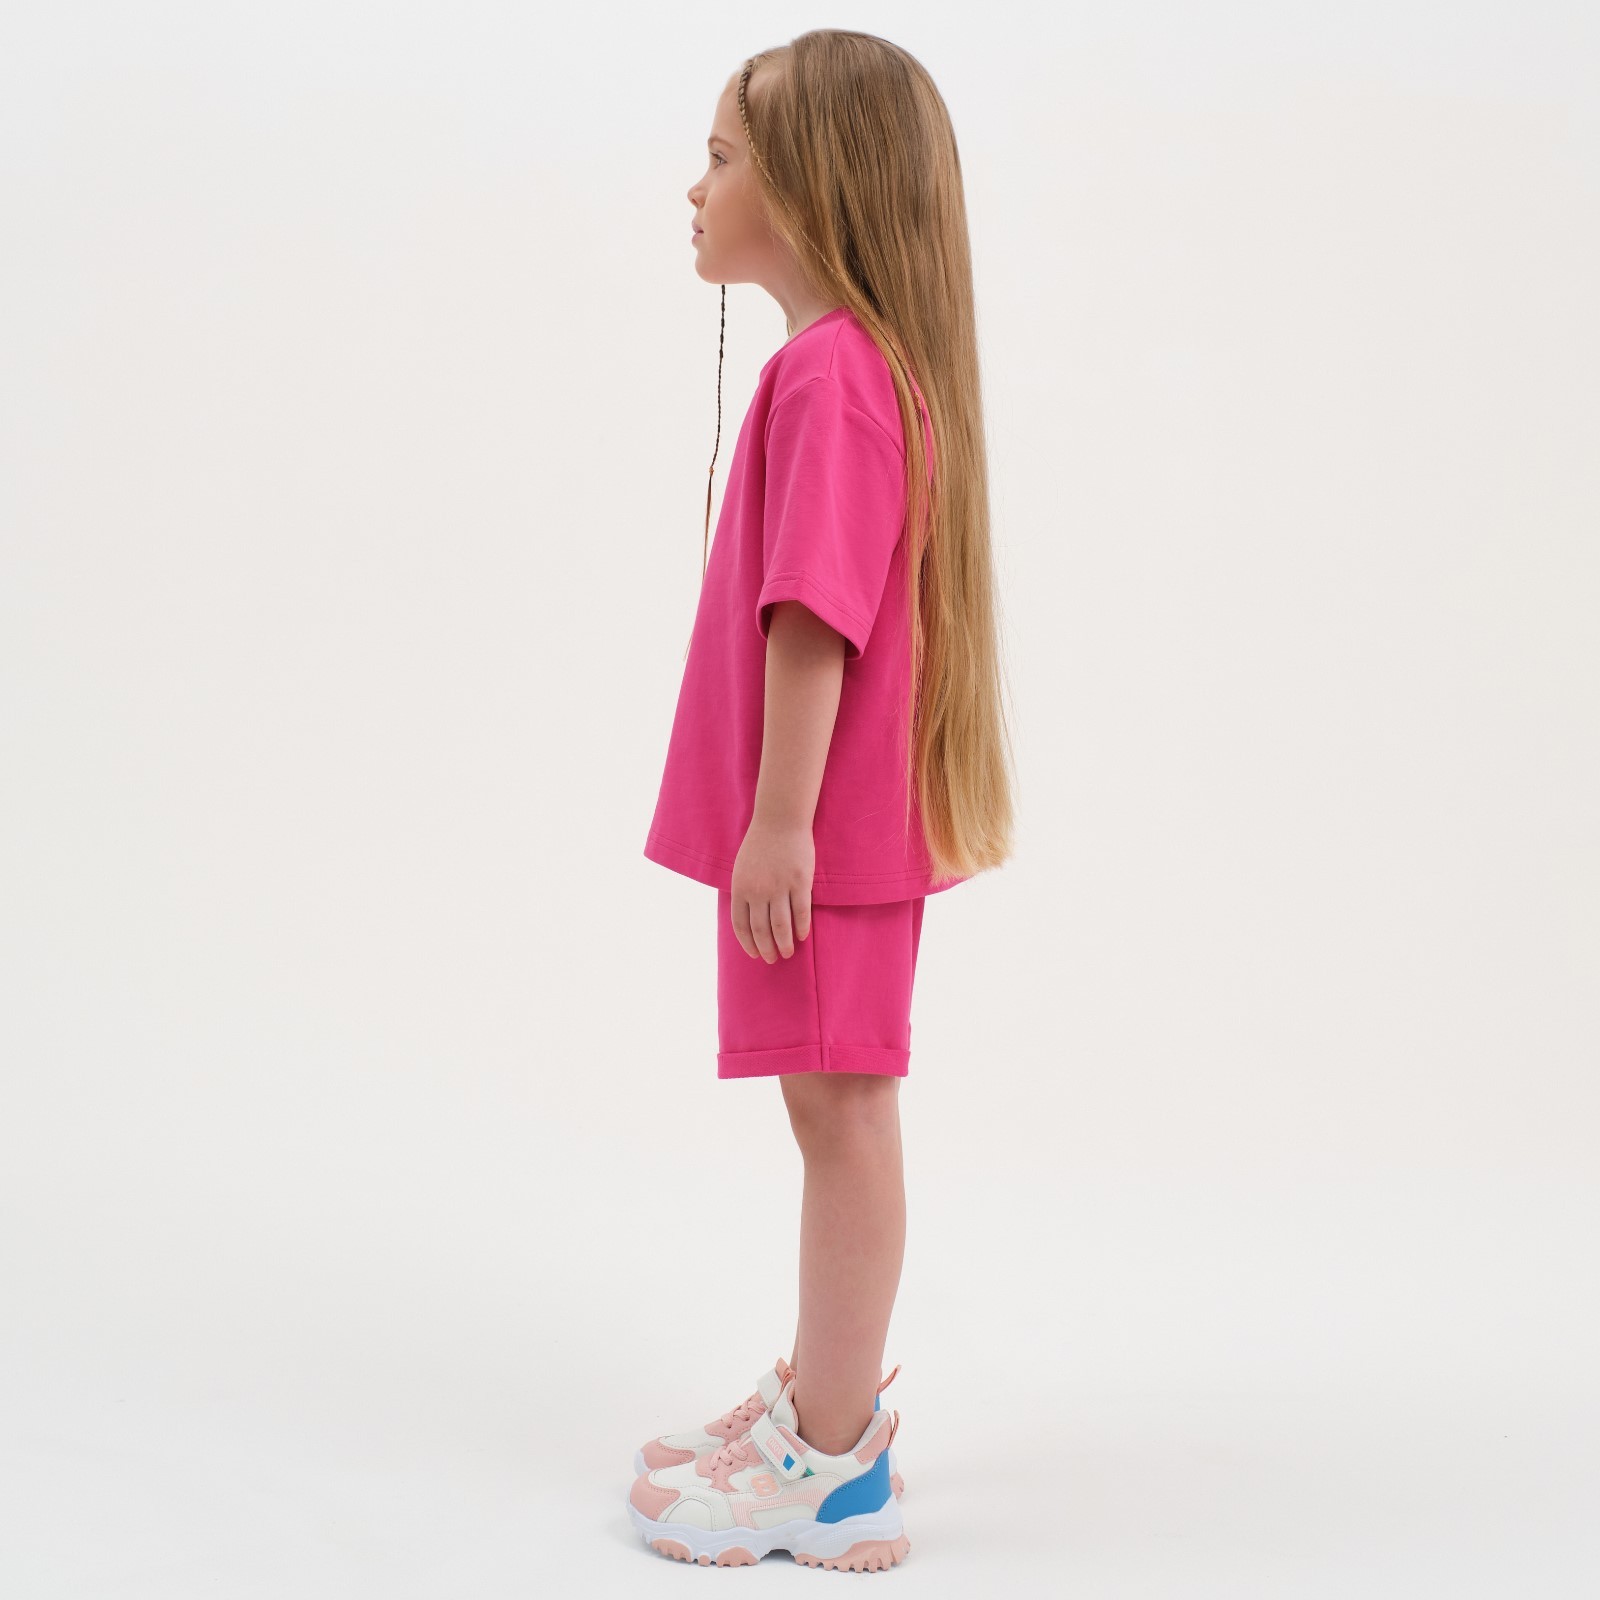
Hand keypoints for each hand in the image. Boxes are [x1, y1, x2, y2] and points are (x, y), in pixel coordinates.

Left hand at [729, 818, 813, 961]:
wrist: (780, 820)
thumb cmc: (760, 844)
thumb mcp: (741, 869)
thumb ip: (743, 893)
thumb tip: (748, 919)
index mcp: (740, 888)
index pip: (741, 925)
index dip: (748, 944)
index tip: (754, 954)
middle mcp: (758, 891)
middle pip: (761, 930)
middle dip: (767, 949)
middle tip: (773, 959)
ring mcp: (779, 887)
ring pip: (781, 926)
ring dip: (784, 944)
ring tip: (788, 953)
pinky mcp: (799, 882)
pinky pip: (801, 912)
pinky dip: (801, 927)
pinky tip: (802, 936)